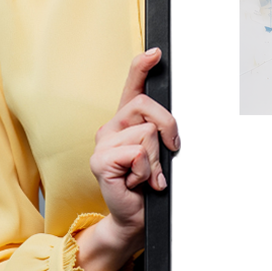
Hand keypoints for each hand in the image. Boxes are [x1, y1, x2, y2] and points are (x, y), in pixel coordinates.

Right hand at [75, 48, 179, 270]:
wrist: (135, 217)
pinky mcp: (100, 161)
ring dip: (156, 159)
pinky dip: (146, 171)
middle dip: (168, 128)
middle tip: (169, 152)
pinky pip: (137, 153)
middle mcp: (111, 127)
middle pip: (147, 106)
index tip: (156, 52)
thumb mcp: (160, 152)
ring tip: (147, 175)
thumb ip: (161, 133)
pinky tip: (137, 182)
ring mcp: (103, 143)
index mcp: (126, 121)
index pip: (132, 86)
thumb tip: (171, 125)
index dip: (142, 66)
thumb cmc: (149, 184)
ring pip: (147, 133)